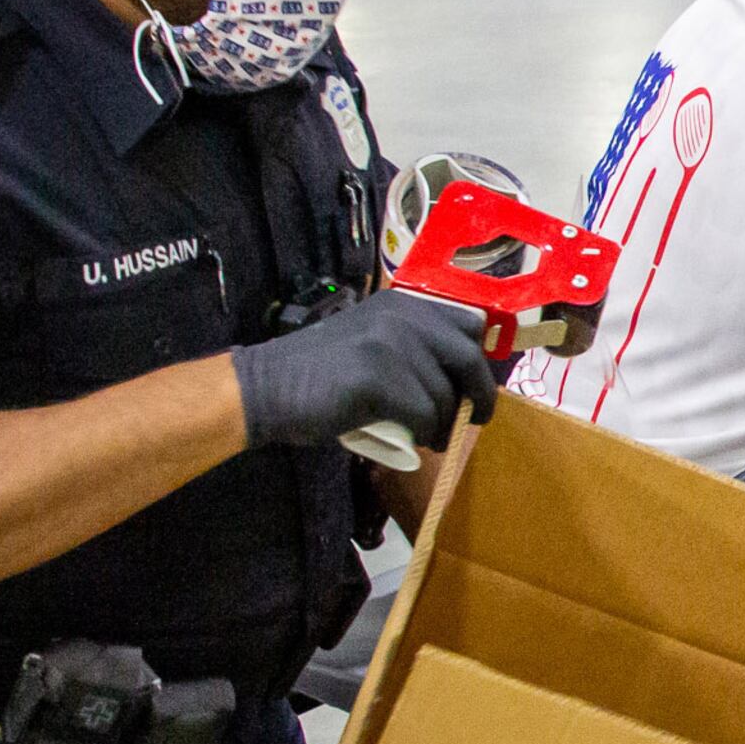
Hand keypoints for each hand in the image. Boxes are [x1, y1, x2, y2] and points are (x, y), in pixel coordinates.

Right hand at [229, 290, 498, 453]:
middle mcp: (402, 315)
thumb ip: (411, 344)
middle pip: (467, 357)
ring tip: (430, 436)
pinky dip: (424, 433)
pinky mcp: (378, 376)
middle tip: (474, 419)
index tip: (475, 387)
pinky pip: (424, 414)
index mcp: (404, 303)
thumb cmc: (319, 374)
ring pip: (444, 394)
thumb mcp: (372, 341)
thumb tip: (464, 377)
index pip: (469, 323)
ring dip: (443, 423)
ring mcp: (390, 342)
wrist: (265, 389)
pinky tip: (415, 440)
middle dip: (479, 394)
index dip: (478, 359)